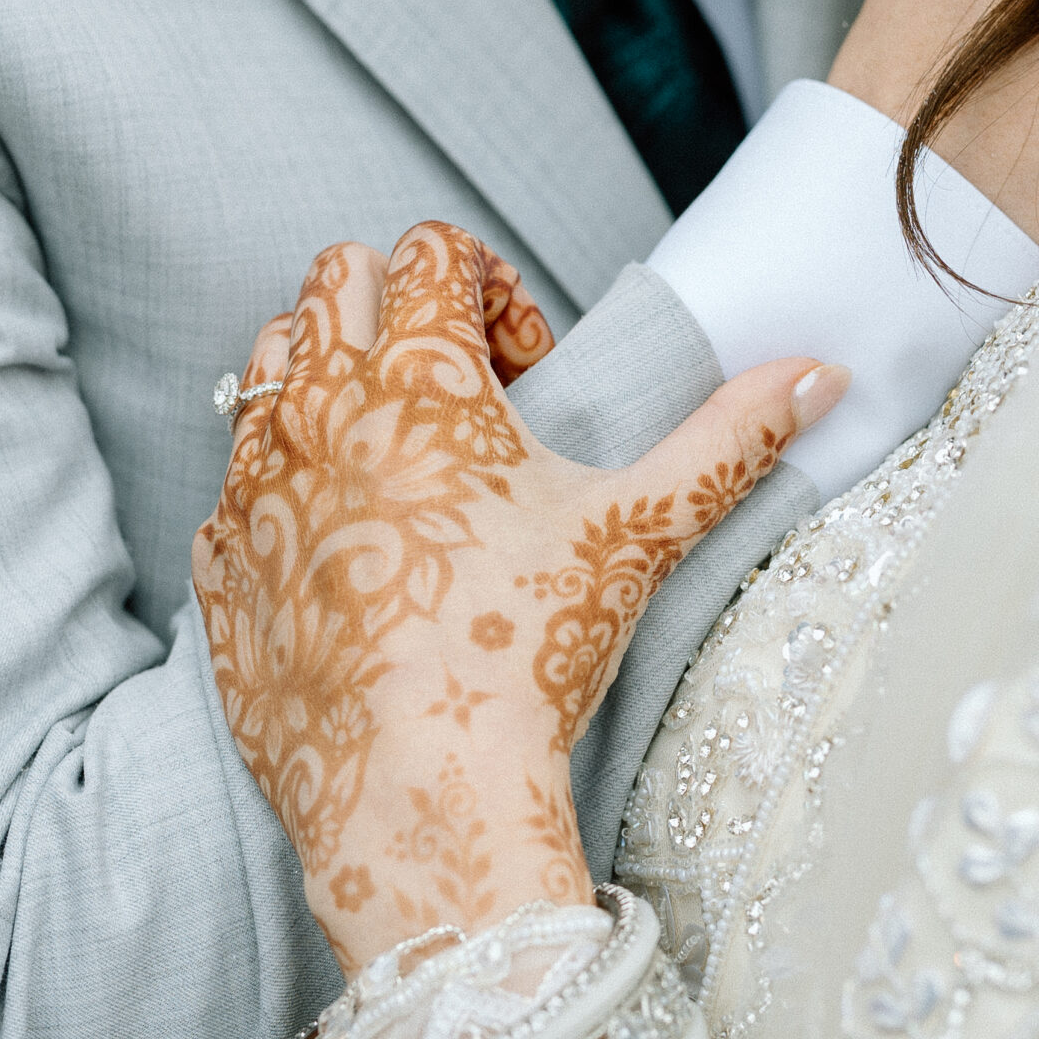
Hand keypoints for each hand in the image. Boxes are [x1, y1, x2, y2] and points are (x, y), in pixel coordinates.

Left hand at [194, 223, 846, 971]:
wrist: (417, 790)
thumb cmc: (528, 653)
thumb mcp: (639, 532)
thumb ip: (727, 438)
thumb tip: (818, 375)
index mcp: (418, 378)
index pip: (433, 248)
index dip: (493, 289)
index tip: (529, 372)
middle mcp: (317, 410)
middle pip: (335, 281)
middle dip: (399, 306)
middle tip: (462, 396)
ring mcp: (254, 485)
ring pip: (264, 367)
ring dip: (328, 381)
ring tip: (399, 463)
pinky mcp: (220, 563)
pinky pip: (233, 483)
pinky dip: (284, 489)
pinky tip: (352, 554)